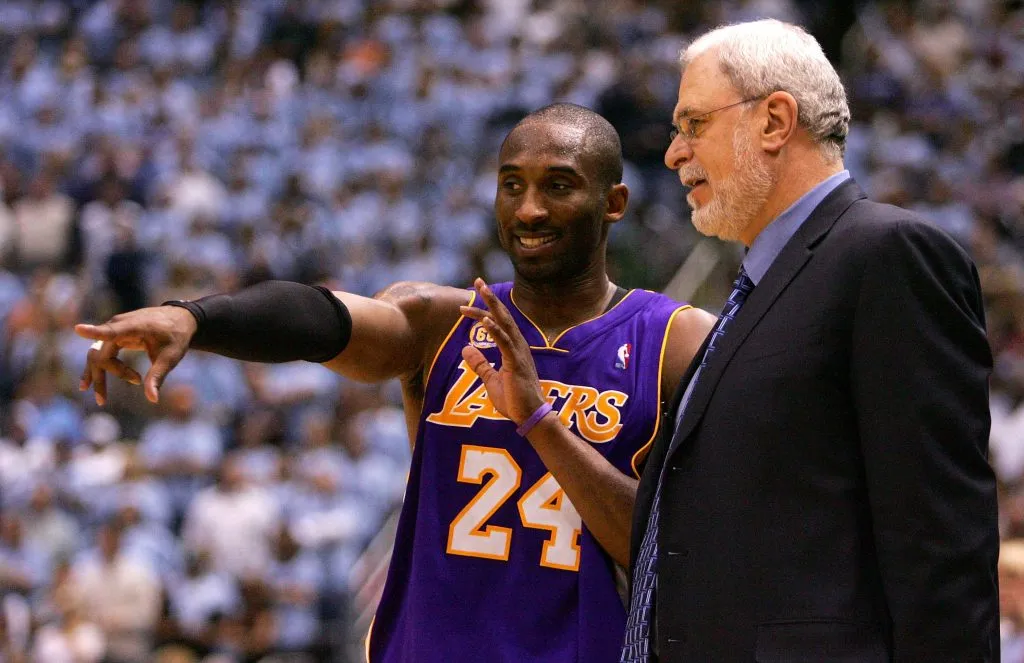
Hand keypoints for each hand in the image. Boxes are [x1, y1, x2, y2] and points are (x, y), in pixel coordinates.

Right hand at [75, 306, 198, 404]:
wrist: (179, 319)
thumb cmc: (175, 337)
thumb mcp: (170, 358)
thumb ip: (158, 376)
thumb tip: (152, 399)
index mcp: (135, 326)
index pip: (111, 331)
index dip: (95, 332)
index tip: (78, 329)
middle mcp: (119, 325)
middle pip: (101, 353)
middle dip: (101, 376)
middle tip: (102, 400)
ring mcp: (114, 329)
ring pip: (98, 354)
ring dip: (97, 375)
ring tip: (100, 399)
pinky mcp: (114, 335)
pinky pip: (100, 352)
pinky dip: (96, 368)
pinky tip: (87, 384)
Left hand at [460, 278, 545, 425]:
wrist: (529, 416)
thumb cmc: (514, 400)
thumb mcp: (491, 379)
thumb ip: (480, 364)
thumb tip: (465, 348)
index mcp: (513, 348)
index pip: (497, 323)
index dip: (483, 311)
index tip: (468, 302)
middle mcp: (518, 346)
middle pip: (503, 316)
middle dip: (490, 298)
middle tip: (478, 281)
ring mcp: (518, 353)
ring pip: (504, 323)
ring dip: (492, 306)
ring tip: (480, 290)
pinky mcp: (516, 363)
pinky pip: (505, 343)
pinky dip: (495, 330)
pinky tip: (485, 320)